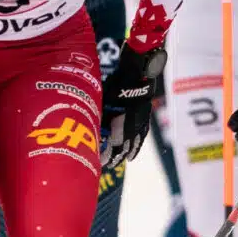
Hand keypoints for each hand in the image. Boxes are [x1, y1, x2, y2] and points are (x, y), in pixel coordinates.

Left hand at [100, 45, 163, 170]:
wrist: (138, 72)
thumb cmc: (117, 85)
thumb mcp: (103, 101)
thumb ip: (99, 116)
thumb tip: (91, 127)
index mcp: (122, 126)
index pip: (113, 147)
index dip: (106, 156)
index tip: (99, 162)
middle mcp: (134, 128)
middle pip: (125, 148)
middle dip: (117, 157)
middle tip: (109, 164)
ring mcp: (142, 122)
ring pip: (136, 141)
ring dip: (130, 151)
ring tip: (127, 159)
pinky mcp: (146, 115)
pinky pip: (143, 132)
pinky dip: (139, 141)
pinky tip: (137, 142)